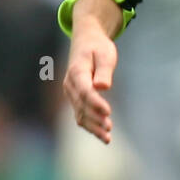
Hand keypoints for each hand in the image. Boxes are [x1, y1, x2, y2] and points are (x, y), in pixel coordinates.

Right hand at [62, 24, 117, 143]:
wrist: (86, 42)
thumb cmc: (98, 47)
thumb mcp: (105, 54)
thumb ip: (104, 70)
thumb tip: (102, 87)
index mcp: (77, 71)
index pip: (85, 91)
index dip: (96, 103)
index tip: (108, 112)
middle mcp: (70, 84)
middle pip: (82, 105)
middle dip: (95, 118)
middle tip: (109, 129)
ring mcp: (71, 93)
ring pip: (79, 113)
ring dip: (93, 126)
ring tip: (107, 138)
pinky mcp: (76, 99)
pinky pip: (80, 115)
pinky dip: (90, 126)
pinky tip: (102, 136)